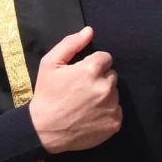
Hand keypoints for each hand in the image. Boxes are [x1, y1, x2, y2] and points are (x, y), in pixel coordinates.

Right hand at [28, 26, 121, 153]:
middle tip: (82, 90)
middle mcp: (106, 86)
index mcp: (92, 69)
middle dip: (100, 79)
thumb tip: (89, 31)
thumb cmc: (46, 95)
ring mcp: (112, 106)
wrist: (44, 131)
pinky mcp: (115, 123)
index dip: (93, 65)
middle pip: (111, 75)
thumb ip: (71, 44)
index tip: (81, 75)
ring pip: (114, 93)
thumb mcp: (50, 64)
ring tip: (85, 104)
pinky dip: (107, 112)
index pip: (105, 58)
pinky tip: (91, 115)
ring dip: (104, 95)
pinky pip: (117, 110)